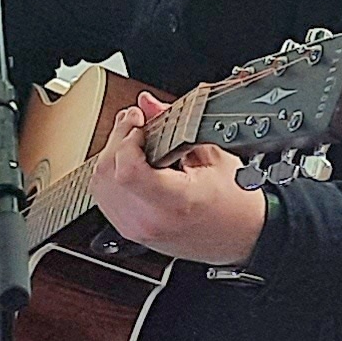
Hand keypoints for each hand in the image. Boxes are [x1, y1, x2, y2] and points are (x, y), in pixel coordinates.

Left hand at [90, 93, 266, 264]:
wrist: (242, 236)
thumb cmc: (236, 203)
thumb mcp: (212, 156)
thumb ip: (175, 127)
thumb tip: (150, 104)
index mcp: (174, 203)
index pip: (126, 168)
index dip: (128, 137)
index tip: (142, 124)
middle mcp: (149, 220)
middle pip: (107, 172)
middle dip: (118, 138)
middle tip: (136, 123)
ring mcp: (136, 229)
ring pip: (99, 185)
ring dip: (111, 156)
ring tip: (132, 140)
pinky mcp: (130, 232)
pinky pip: (104, 199)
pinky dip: (110, 176)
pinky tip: (128, 163)